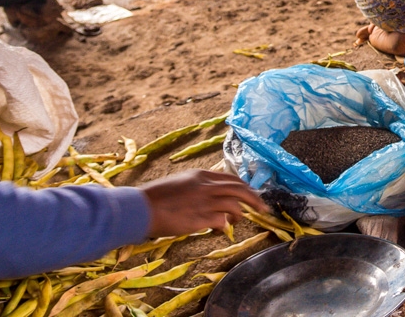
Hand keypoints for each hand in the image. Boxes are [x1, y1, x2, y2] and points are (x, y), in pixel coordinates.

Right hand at [140, 170, 266, 236]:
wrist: (141, 208)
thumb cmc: (155, 197)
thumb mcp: (180, 182)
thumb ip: (198, 185)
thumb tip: (212, 193)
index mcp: (201, 175)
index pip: (231, 178)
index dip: (245, 187)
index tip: (252, 194)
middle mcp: (206, 186)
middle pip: (240, 189)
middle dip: (255, 199)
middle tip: (264, 209)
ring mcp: (205, 202)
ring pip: (235, 206)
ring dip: (239, 215)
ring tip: (237, 221)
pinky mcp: (201, 218)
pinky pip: (222, 222)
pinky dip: (225, 226)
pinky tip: (219, 230)